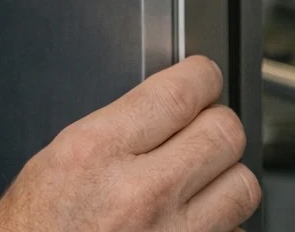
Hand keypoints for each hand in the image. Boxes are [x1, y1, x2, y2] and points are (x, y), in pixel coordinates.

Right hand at [0, 56, 258, 231]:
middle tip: (203, 126)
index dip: (201, 76)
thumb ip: (111, 130)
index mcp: (97, 153)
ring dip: (227, 176)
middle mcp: (140, 195)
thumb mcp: (52, 163)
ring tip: (204, 176)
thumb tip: (162, 108)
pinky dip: (222, 226)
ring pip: (243, 186)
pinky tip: (193, 221)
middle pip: (224, 133)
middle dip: (217, 123)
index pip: (179, 93)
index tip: (202, 78)